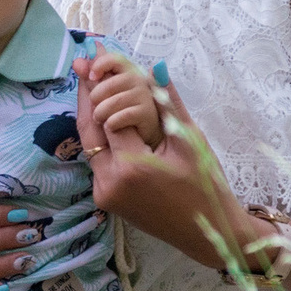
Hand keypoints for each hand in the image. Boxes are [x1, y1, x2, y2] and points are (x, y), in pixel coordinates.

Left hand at [73, 59, 248, 266]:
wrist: (207, 234)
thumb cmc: (206, 188)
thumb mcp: (191, 142)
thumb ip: (168, 104)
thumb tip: (155, 67)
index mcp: (131, 166)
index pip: (106, 114)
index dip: (100, 84)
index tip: (96, 56)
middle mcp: (109, 182)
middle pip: (88, 129)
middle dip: (85, 95)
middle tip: (83, 65)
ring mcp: (104, 194)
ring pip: (90, 146)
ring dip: (90, 116)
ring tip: (91, 84)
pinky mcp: (105, 200)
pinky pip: (97, 161)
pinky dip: (100, 138)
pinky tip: (105, 117)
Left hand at [78, 52, 158, 151]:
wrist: (136, 146)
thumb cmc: (116, 119)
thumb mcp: (100, 100)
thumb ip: (91, 80)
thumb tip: (77, 61)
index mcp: (126, 74)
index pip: (117, 59)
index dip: (102, 63)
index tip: (92, 75)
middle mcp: (139, 82)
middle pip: (117, 79)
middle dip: (98, 94)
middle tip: (95, 108)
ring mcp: (146, 98)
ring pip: (119, 98)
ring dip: (103, 110)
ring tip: (101, 120)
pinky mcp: (149, 116)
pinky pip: (127, 114)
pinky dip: (113, 121)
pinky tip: (111, 126)